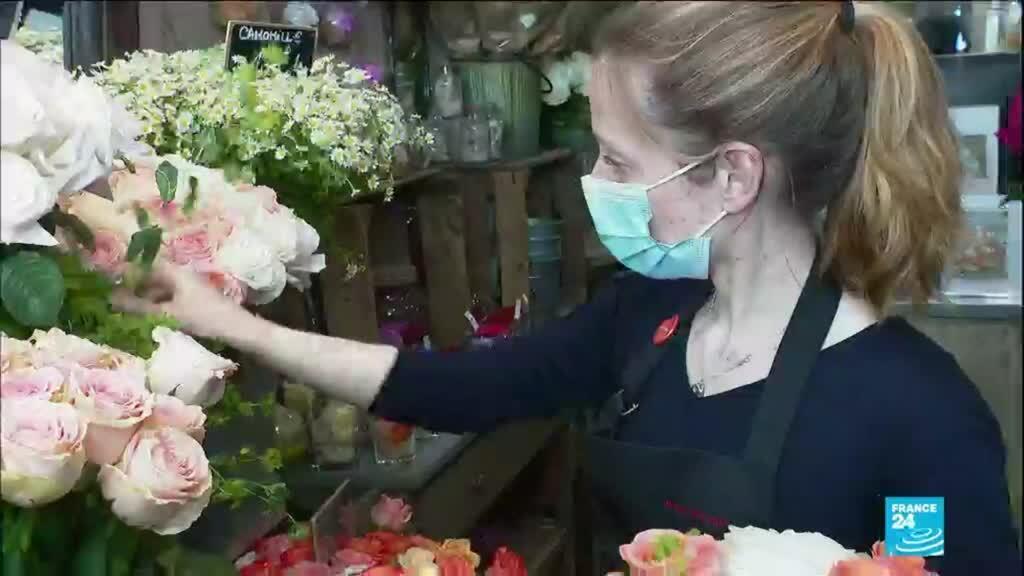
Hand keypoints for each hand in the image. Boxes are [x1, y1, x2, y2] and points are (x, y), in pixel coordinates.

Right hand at [113, 264, 250, 340]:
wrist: (237, 328)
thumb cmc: (202, 317)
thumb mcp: (167, 313)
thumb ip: (138, 306)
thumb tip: (109, 298)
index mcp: (175, 272)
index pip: (144, 266)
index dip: (126, 272)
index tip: (107, 282)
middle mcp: (182, 275)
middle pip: (152, 279)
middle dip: (134, 289)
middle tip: (113, 300)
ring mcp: (189, 288)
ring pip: (161, 291)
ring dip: (145, 300)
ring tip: (126, 312)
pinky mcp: (194, 300)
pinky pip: (170, 300)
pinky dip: (158, 306)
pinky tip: (148, 318)